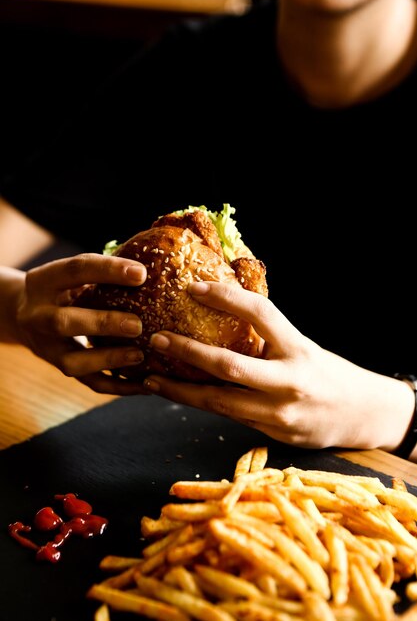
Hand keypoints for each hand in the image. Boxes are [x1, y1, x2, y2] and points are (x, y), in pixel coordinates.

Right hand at [13, 253, 148, 394]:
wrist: (24, 315)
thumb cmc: (64, 288)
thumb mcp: (71, 274)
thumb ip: (101, 271)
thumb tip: (148, 268)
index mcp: (43, 281)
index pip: (75, 270)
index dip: (108, 271)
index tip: (142, 274)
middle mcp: (37, 316)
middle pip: (64, 322)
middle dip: (102, 324)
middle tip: (136, 325)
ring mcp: (46, 347)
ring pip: (72, 362)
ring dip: (109, 360)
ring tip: (140, 356)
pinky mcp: (61, 368)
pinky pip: (89, 383)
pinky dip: (118, 386)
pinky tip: (144, 384)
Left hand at [143, 281, 414, 451]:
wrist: (363, 416)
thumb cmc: (328, 372)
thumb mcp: (304, 346)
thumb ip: (269, 336)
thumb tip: (225, 310)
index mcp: (300, 349)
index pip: (261, 314)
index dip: (226, 297)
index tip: (194, 287)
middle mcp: (290, 381)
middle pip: (230, 365)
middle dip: (189, 352)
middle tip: (158, 338)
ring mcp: (279, 412)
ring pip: (220, 401)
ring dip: (181, 389)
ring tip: (151, 377)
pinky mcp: (271, 433)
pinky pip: (227, 416)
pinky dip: (199, 404)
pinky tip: (177, 394)